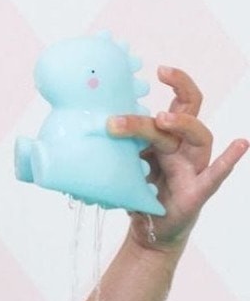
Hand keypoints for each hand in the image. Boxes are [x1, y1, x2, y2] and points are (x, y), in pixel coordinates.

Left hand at [107, 66, 247, 251]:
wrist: (150, 231)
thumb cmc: (140, 195)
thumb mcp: (122, 169)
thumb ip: (107, 152)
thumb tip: (68, 140)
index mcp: (168, 139)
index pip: (179, 103)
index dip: (176, 83)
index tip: (159, 69)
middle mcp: (184, 148)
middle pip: (182, 117)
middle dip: (163, 106)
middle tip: (125, 115)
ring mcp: (193, 168)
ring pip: (199, 137)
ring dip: (183, 124)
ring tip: (163, 118)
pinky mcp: (197, 191)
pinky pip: (216, 174)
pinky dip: (228, 160)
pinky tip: (240, 144)